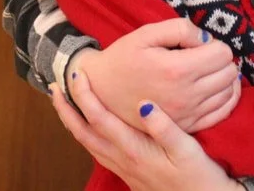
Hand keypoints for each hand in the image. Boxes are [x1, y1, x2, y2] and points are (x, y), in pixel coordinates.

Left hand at [53, 72, 242, 190]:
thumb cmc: (198, 177)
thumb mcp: (186, 150)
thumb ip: (165, 127)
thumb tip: (144, 104)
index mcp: (134, 149)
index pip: (100, 119)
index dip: (86, 96)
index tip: (78, 75)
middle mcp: (123, 160)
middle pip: (83, 133)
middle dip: (66, 110)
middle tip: (55, 88)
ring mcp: (123, 168)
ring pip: (87, 143)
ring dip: (73, 122)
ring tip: (66, 104)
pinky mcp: (128, 173)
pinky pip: (97, 151)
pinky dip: (86, 135)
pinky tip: (90, 128)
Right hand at [68, 18, 240, 131]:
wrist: (101, 92)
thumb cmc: (124, 58)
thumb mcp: (147, 33)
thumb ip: (181, 29)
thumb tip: (207, 38)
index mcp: (177, 70)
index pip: (223, 54)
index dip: (214, 44)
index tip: (198, 44)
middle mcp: (186, 96)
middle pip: (229, 72)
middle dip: (221, 59)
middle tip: (203, 55)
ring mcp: (188, 115)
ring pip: (229, 92)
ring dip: (224, 78)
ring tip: (208, 70)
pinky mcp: (187, 126)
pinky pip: (222, 113)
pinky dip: (226, 98)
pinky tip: (217, 88)